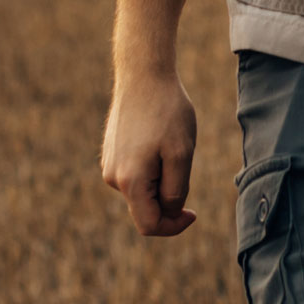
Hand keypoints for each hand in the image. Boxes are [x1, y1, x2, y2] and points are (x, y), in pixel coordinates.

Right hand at [101, 66, 198, 235]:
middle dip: (169, 199)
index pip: (149, 225)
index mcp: (129, 182)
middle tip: (185, 165)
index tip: (194, 214)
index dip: (173, 226)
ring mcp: (110, 164)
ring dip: (162, 180)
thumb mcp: (181, 153)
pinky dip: (153, 167)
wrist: (143, 76)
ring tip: (172, 144)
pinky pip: (136, 173)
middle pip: (145, 208)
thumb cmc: (167, 112)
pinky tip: (160, 139)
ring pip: (142, 190)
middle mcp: (113, 178)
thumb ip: (176, 189)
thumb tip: (169, 212)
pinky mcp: (112, 152)